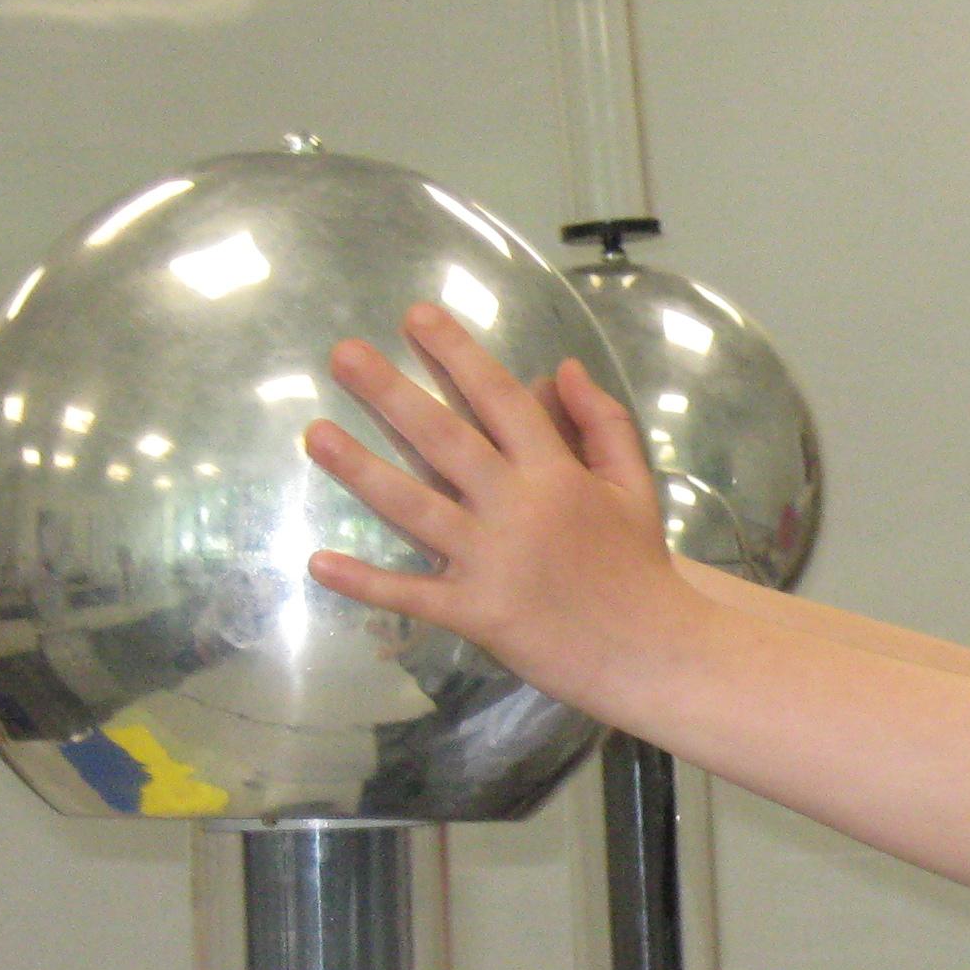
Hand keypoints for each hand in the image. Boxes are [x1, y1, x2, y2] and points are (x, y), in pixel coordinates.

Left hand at [303, 303, 689, 710]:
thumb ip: (602, 422)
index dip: (459, 355)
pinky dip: (367, 583)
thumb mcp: (634, 484)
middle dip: (392, 393)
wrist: (654, 653)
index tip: (417, 316)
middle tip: (341, 354)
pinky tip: (319, 563)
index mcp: (557, 474)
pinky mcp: (478, 613)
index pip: (502, 399)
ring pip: (415, 508)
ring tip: (315, 434)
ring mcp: (493, 562)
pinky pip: (413, 595)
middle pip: (445, 441)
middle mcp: (518, 508)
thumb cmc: (640, 567)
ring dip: (361, 471)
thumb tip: (562, 366)